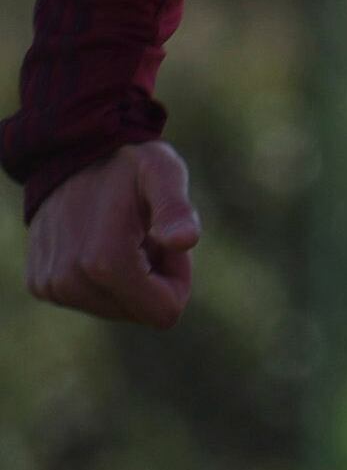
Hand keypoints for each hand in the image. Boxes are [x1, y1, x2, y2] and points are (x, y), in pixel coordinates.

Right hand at [24, 141, 201, 326]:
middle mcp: (70, 282)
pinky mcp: (40, 286)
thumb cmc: (128, 165)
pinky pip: (91, 302)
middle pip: (140, 312)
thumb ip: (176, 209)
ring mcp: (51, 286)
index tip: (163, 239)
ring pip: (116, 309)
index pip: (165, 312)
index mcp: (104, 262)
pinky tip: (96, 240)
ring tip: (119, 235)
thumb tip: (184, 242)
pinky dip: (102, 278)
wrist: (70, 156)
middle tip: (142, 234)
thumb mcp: (163, 174)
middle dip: (152, 278)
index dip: (175, 277)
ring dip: (128, 277)